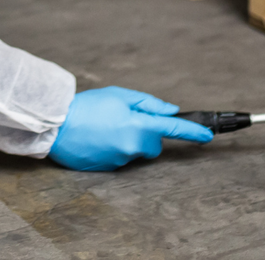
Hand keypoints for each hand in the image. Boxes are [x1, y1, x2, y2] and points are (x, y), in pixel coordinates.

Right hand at [47, 86, 211, 171]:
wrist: (57, 125)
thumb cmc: (87, 106)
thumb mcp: (119, 95)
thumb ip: (148, 103)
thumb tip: (169, 111)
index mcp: (139, 125)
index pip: (173, 130)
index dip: (193, 132)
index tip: (207, 136)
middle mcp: (134, 146)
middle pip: (153, 144)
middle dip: (146, 133)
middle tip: (124, 119)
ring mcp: (122, 160)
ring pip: (137, 151)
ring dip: (129, 141)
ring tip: (105, 127)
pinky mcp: (110, 169)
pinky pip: (121, 158)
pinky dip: (115, 149)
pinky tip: (98, 139)